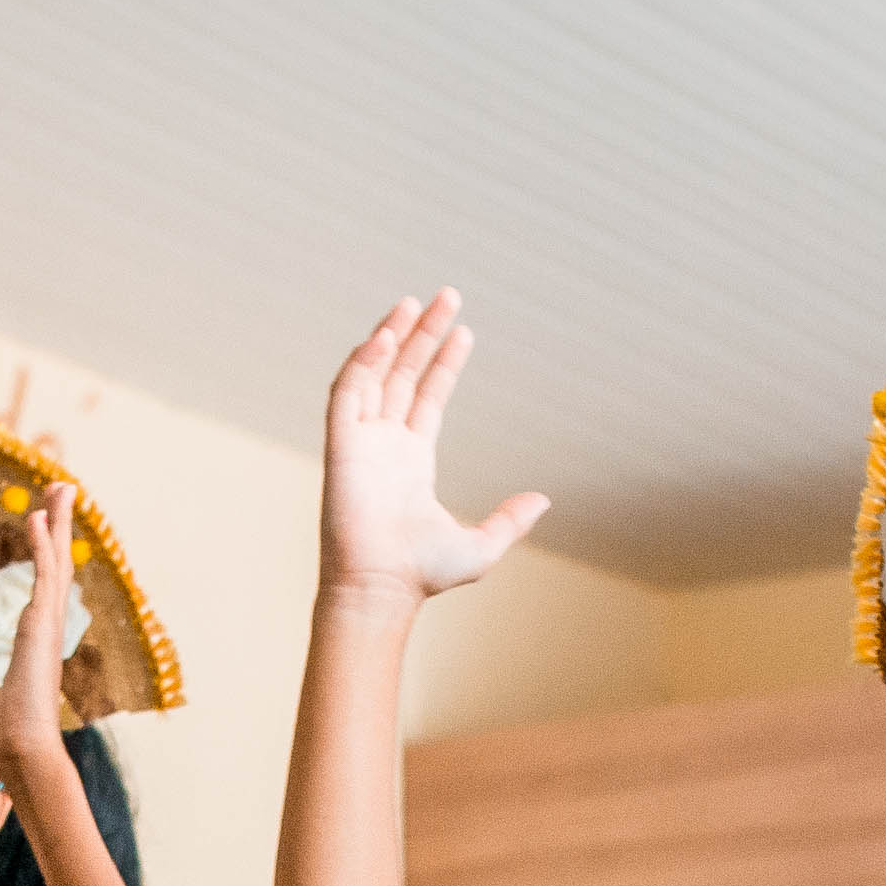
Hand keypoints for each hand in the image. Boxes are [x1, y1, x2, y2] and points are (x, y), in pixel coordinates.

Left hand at [0, 485, 87, 803]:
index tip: (47, 524)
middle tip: (63, 488)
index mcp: (38, 638)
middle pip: (58, 562)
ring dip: (57, 521)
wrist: (22, 747)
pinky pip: (41, 573)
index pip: (46, 585)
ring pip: (56, 560)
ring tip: (59, 485)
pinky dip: (41, 543)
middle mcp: (48, 624)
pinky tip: (35, 516)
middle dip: (60, 524)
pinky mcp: (40, 623)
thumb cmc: (8, 737)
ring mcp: (47, 622)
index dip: (49, 551)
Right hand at [318, 292, 553, 605]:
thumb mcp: (482, 546)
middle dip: (422, 335)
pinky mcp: (341, 445)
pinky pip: (348, 392)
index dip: (444, 363)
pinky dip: (362, 362)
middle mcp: (384, 446)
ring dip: (391, 337)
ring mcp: (360, 442)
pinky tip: (385, 336)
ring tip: (414, 302)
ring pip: (374, 375)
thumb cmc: (424, 575)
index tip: (463, 331)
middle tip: (446, 296)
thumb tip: (544, 500)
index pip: (426, 397)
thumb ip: (510, 520)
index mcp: (411, 462)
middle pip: (402, 374)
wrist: (383, 588)